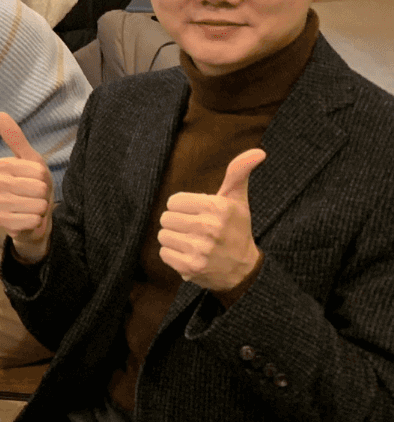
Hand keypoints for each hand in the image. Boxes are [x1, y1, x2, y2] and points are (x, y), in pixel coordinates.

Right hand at [0, 112, 54, 263]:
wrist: (34, 218)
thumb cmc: (34, 186)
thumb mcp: (32, 161)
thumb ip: (16, 139)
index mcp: (0, 166)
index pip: (37, 170)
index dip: (44, 177)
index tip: (36, 181)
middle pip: (37, 187)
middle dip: (43, 194)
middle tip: (36, 196)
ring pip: (35, 204)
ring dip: (40, 208)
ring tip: (33, 208)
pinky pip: (30, 221)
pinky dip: (36, 222)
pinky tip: (29, 220)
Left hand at [158, 149, 265, 293]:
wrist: (244, 270)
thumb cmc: (236, 229)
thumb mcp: (238, 200)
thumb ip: (238, 172)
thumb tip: (258, 151)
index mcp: (218, 208)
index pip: (174, 201)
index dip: (183, 207)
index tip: (198, 214)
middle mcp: (209, 228)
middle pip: (166, 218)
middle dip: (178, 223)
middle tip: (195, 230)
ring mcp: (199, 249)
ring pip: (163, 235)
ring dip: (175, 239)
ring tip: (193, 242)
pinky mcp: (190, 267)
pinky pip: (164, 253)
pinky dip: (173, 255)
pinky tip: (190, 255)